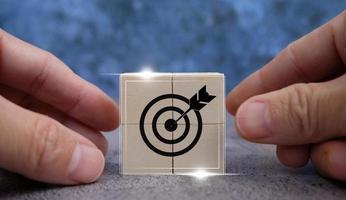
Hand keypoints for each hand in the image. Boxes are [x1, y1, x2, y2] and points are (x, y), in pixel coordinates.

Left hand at [0, 29, 118, 183]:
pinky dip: (24, 157)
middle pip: (36, 98)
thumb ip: (31, 135)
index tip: (112, 118)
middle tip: (100, 151)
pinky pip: (3, 143)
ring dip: (52, 146)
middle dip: (72, 125)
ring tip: (81, 165)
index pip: (44, 69)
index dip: (82, 94)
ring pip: (19, 123)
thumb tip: (89, 164)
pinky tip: (42, 167)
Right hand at [227, 11, 345, 180]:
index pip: (297, 58)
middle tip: (279, 151)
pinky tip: (341, 165)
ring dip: (323, 148)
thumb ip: (306, 108)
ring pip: (333, 122)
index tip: (232, 106)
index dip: (261, 84)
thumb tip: (245, 120)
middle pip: (313, 95)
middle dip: (293, 127)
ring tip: (320, 161)